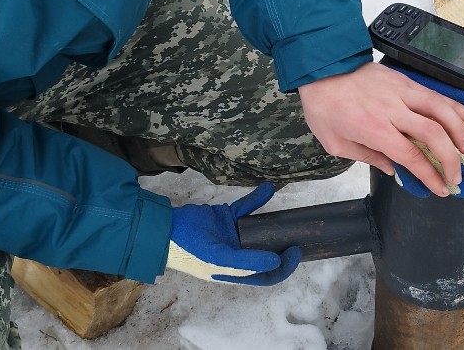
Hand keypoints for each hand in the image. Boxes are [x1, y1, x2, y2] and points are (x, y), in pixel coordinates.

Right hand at [167, 182, 300, 285]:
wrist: (166, 228)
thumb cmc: (191, 250)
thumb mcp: (219, 258)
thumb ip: (247, 261)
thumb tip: (276, 260)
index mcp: (236, 271)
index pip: (266, 275)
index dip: (283, 267)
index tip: (295, 252)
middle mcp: (237, 254)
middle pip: (265, 253)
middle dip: (281, 247)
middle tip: (297, 236)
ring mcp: (231, 234)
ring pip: (257, 229)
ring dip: (272, 222)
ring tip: (288, 217)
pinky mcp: (225, 216)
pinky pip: (245, 208)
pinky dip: (256, 198)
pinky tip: (268, 188)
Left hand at [298, 62, 463, 196]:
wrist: (319, 68)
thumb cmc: (323, 106)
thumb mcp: (334, 142)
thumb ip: (366, 157)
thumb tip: (392, 168)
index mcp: (373, 128)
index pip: (411, 155)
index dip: (430, 175)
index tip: (441, 188)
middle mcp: (391, 110)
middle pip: (433, 134)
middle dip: (450, 159)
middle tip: (456, 176)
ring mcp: (400, 91)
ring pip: (440, 109)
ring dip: (460, 131)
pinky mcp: (403, 80)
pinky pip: (434, 93)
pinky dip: (454, 106)